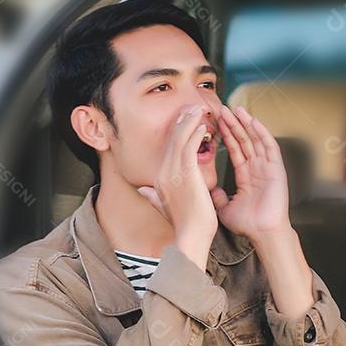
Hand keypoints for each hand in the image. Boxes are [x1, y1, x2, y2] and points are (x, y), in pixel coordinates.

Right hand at [137, 105, 218, 250]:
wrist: (191, 237)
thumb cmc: (185, 225)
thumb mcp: (165, 207)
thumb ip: (154, 197)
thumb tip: (143, 190)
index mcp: (159, 179)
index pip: (168, 150)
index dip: (176, 133)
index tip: (184, 121)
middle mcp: (163, 173)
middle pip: (171, 140)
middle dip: (181, 122)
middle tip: (190, 107)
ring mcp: (172, 172)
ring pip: (179, 139)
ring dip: (188, 122)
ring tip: (197, 109)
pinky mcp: (185, 173)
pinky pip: (188, 146)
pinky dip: (194, 132)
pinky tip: (202, 123)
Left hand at [212, 104, 291, 238]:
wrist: (263, 232)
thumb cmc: (248, 224)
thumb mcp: (224, 208)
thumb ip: (216, 195)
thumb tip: (208, 188)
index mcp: (246, 176)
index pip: (235, 149)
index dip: (226, 135)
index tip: (216, 121)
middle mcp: (257, 168)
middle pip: (244, 141)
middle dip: (234, 124)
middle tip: (222, 108)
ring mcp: (267, 167)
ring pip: (255, 140)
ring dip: (246, 124)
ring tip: (236, 109)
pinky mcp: (276, 169)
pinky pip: (269, 147)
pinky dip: (262, 133)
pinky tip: (253, 121)